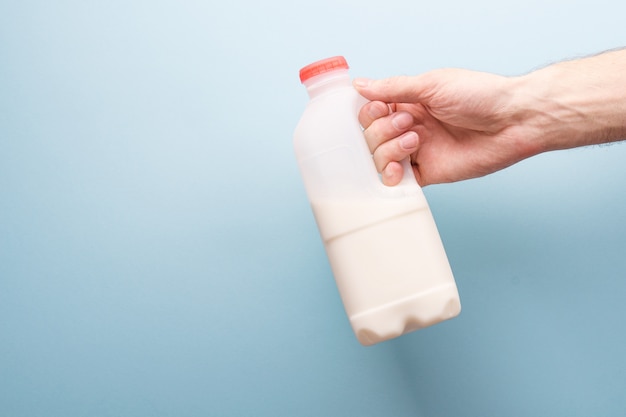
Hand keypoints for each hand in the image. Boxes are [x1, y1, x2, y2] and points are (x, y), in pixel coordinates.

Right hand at [354, 69, 537, 185]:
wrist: (513, 121)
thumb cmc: (480, 95)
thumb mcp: (431, 84)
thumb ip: (393, 88)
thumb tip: (360, 85)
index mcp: (409, 103)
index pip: (371, 111)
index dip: (369, 112)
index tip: (382, 108)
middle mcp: (410, 127)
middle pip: (371, 136)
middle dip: (382, 130)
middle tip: (408, 124)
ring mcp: (417, 151)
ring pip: (379, 157)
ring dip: (388, 150)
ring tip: (415, 141)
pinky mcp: (428, 173)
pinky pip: (398, 181)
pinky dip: (391, 176)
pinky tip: (399, 168)